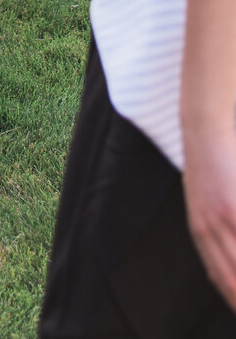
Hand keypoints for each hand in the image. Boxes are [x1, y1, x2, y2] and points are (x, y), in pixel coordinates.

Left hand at [184, 127, 235, 312]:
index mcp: (199, 233)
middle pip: (233, 282)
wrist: (204, 129)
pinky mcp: (234, 209)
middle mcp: (207, 232)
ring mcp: (222, 221)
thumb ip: (213, 233)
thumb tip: (225, 266)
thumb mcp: (204, 202)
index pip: (221, 280)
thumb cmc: (209, 165)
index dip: (235, 300)